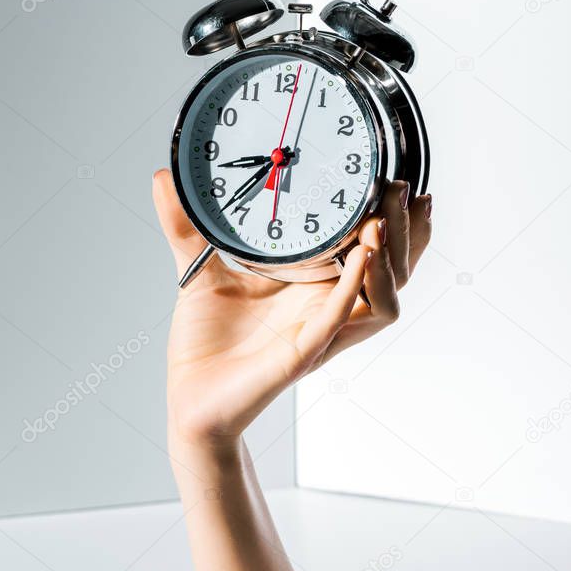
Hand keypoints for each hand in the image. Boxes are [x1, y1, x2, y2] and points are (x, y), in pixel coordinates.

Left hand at [153, 170, 431, 447]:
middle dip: (407, 232)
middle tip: (401, 191)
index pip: (376, 250)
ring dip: (389, 261)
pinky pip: (338, 320)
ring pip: (382, 301)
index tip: (399, 178)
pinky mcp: (301, 354)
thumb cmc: (206, 338)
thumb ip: (186, 223)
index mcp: (315, 284)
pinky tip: (360, 257)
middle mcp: (328, 307)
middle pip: (394, 271)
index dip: (397, 220)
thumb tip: (164, 176)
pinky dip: (351, 289)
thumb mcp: (198, 268)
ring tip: (380, 222)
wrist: (187, 393)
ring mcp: (320, 332)